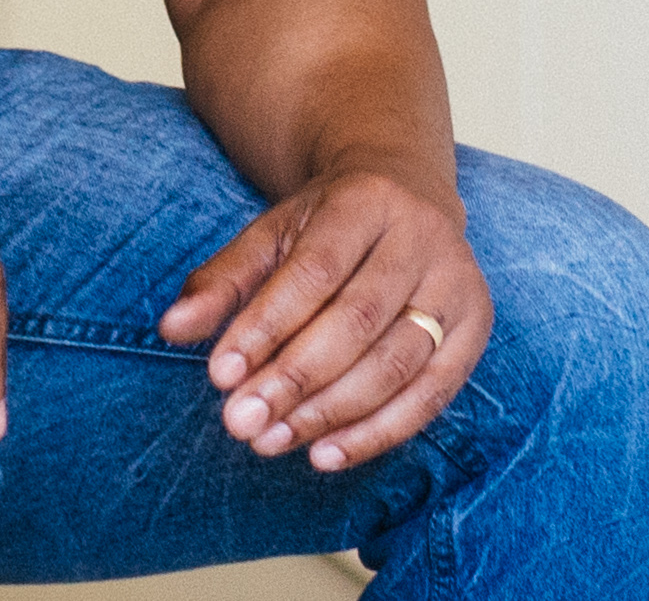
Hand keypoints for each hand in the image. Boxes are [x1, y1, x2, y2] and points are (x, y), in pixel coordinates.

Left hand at [159, 155, 489, 474]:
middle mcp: (422, 236)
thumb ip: (222, 280)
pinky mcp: (476, 326)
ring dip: (329, 413)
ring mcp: (457, 282)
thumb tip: (172, 328)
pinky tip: (324, 454)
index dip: (265, 328)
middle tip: (240, 423)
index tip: (218, 376)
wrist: (404, 194)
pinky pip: (431, 395)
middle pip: (357, 321)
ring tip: (271, 440)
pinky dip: (377, 433)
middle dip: (294, 379)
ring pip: (396, 363)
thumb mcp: (271, 235)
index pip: (314, 272)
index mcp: (367, 199)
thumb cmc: (327, 225)